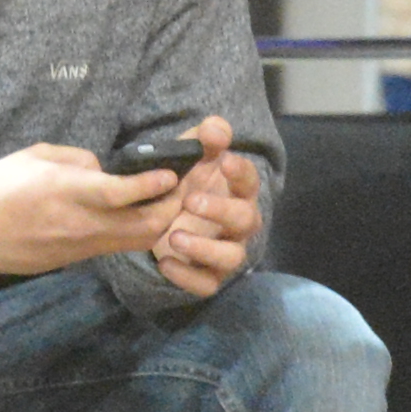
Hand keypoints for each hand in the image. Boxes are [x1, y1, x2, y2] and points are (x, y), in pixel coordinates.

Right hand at [0, 143, 189, 279]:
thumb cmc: (0, 187)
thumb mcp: (32, 156)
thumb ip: (74, 158)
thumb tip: (104, 168)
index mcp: (64, 191)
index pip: (117, 193)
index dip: (150, 184)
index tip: (171, 173)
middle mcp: (82, 221)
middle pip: (143, 224)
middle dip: (172, 207)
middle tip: (183, 187)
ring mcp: (86, 243)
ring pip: (141, 239)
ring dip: (163, 221)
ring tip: (170, 201)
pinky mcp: (85, 256)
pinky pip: (125, 244)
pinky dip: (143, 230)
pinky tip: (144, 215)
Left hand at [151, 133, 259, 299]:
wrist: (160, 216)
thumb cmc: (186, 183)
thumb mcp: (190, 157)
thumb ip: (203, 140)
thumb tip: (217, 127)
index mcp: (235, 193)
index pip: (250, 182)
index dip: (241, 172)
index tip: (224, 160)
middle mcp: (237, 224)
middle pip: (246, 220)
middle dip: (221, 210)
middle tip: (190, 200)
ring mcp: (224, 250)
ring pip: (232, 257)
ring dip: (205, 248)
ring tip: (173, 236)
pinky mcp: (207, 274)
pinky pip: (207, 284)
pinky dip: (188, 277)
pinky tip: (165, 263)